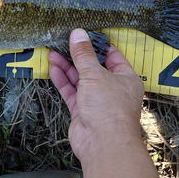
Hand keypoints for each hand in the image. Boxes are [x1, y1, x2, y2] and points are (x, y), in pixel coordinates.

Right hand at [49, 29, 144, 160]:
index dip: (97, 44)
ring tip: (53, 53)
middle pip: (93, 67)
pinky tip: (54, 69)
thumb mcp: (95, 74)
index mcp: (125, 77)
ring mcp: (97, 100)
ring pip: (80, 79)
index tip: (83, 34)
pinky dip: (63, 81)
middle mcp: (112, 88)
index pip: (111, 55)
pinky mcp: (83, 110)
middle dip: (77, 56)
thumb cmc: (109, 108)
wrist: (103, 143)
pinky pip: (72, 91)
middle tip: (62, 43)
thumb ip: (83, 54)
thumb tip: (78, 34)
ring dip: (67, 67)